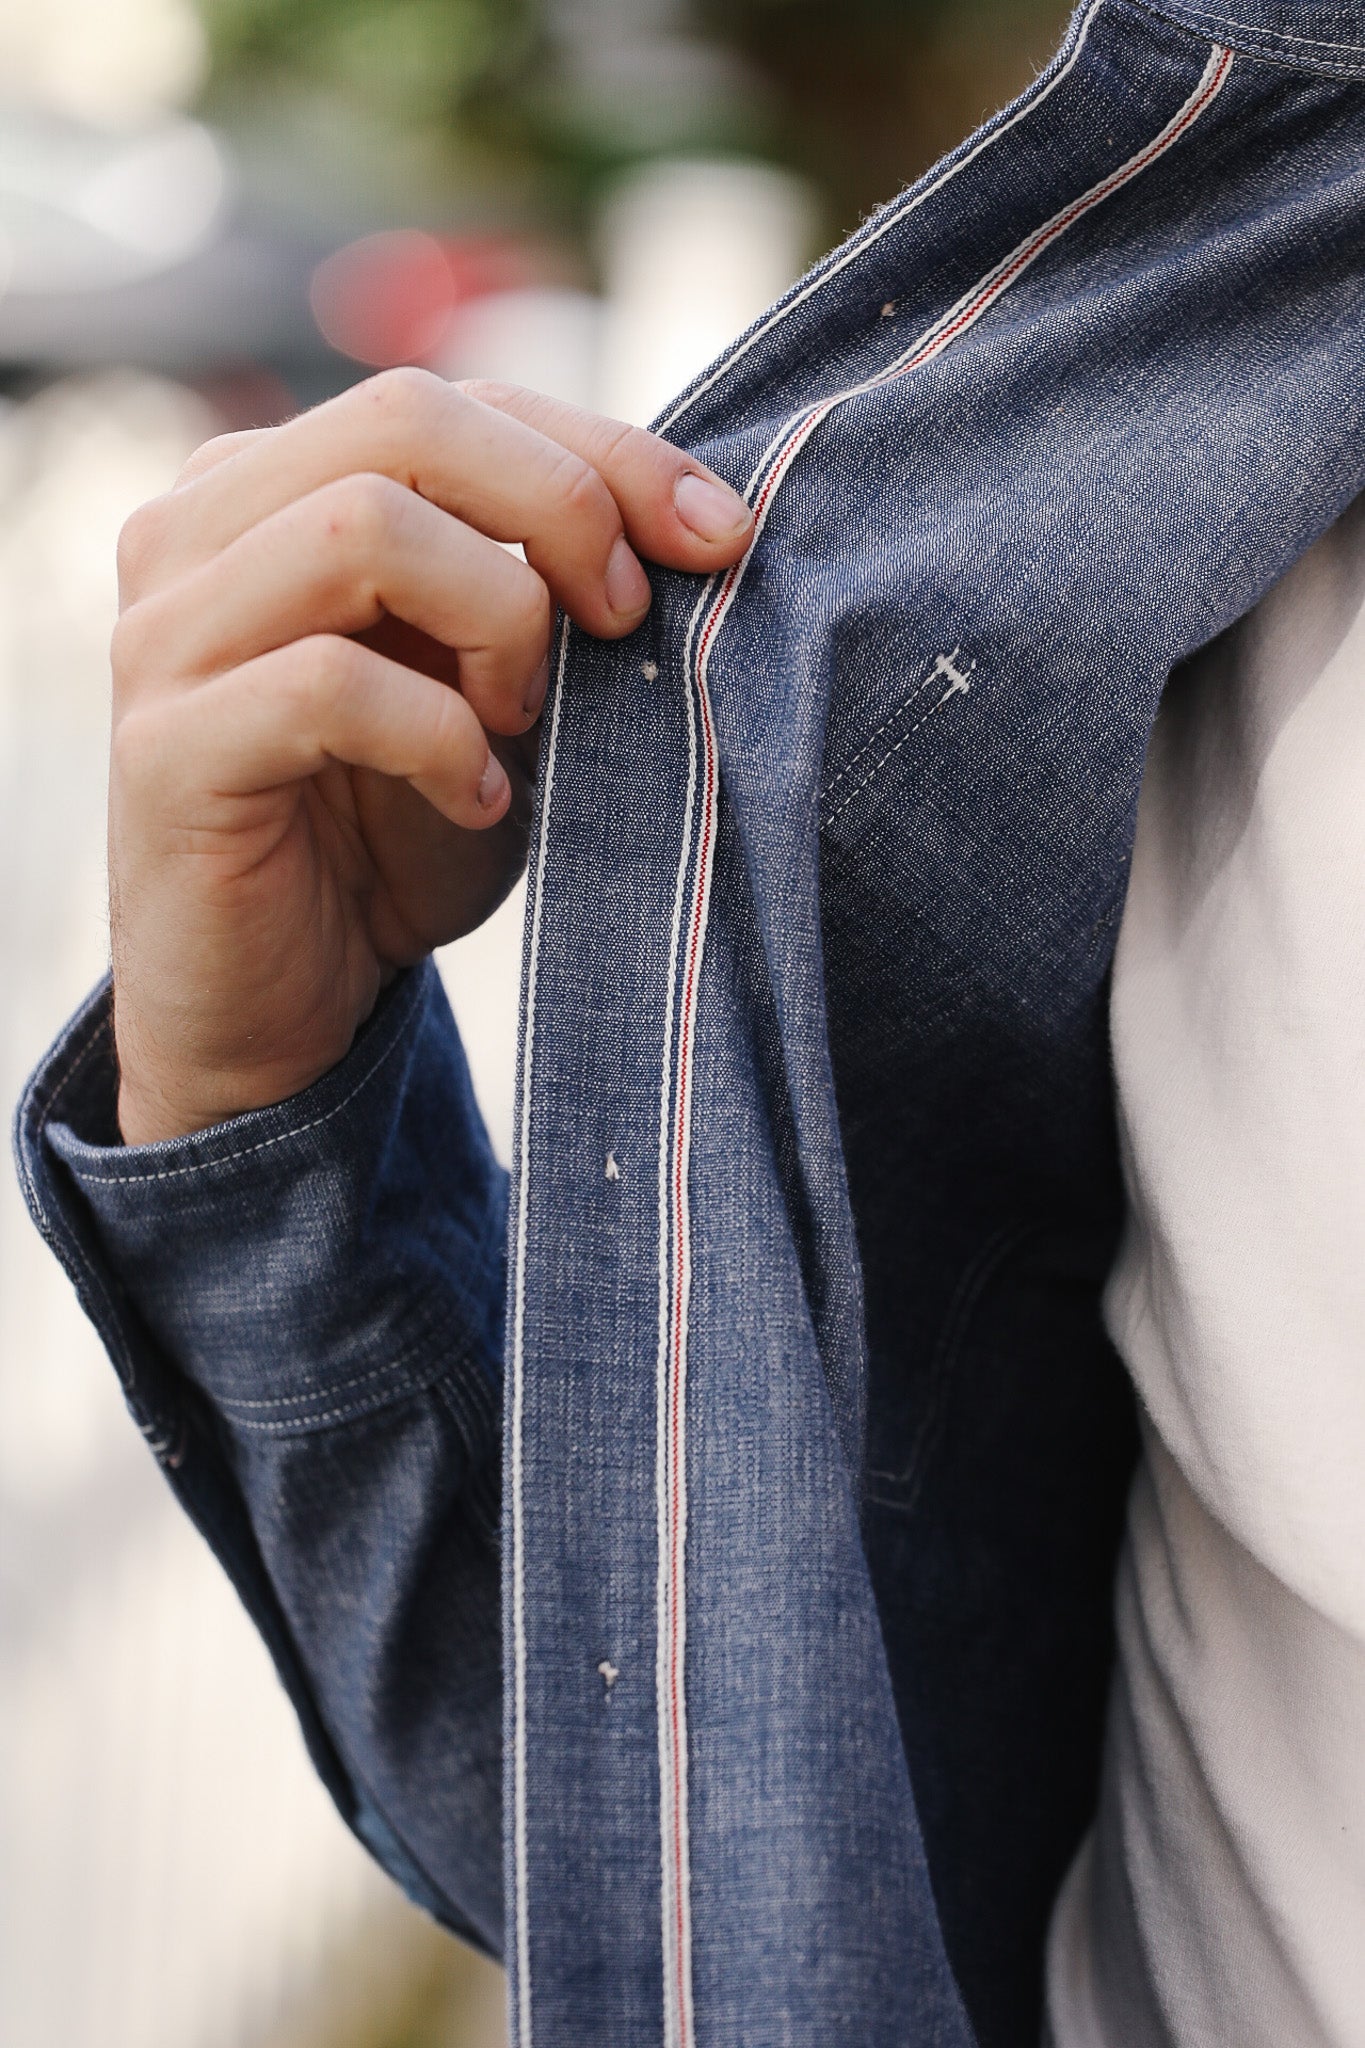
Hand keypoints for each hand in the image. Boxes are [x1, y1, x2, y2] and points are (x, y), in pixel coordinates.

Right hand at [108, 369, 752, 1143]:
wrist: (288, 1001)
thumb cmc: (396, 834)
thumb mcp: (495, 687)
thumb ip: (542, 583)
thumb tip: (699, 517)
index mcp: (271, 487)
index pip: (454, 401)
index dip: (604, 450)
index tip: (717, 535)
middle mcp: (198, 531)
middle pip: (404, 419)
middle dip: (562, 505)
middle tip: (629, 618)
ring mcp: (167, 634)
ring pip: (360, 528)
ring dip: (496, 618)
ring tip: (526, 720)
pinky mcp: (169, 748)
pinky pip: (331, 686)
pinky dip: (442, 738)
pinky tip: (478, 800)